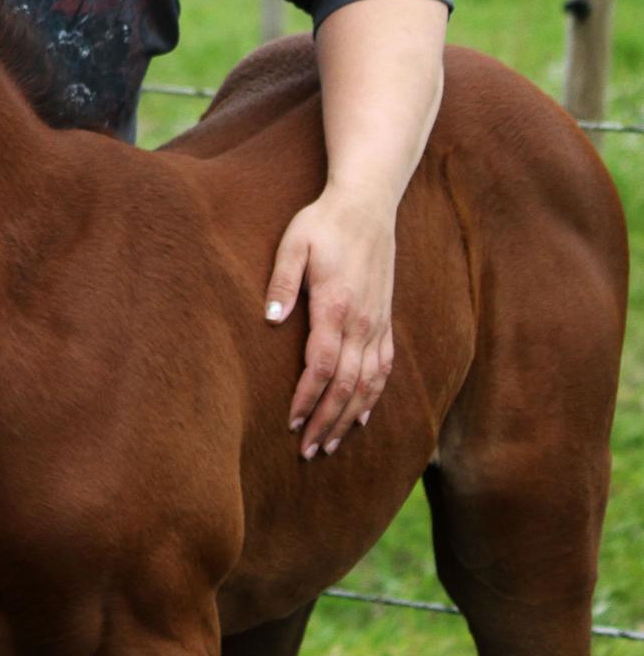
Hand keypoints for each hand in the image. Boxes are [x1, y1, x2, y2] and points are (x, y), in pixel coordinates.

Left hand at [263, 187, 395, 459]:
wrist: (368, 203)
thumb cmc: (324, 222)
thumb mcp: (294, 243)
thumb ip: (282, 284)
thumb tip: (270, 321)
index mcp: (336, 307)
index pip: (321, 368)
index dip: (306, 400)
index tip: (290, 425)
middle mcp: (362, 321)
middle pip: (346, 386)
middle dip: (325, 422)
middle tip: (306, 452)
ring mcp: (377, 322)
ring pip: (368, 384)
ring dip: (348, 417)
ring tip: (329, 444)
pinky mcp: (385, 318)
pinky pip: (384, 367)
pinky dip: (373, 396)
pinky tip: (360, 415)